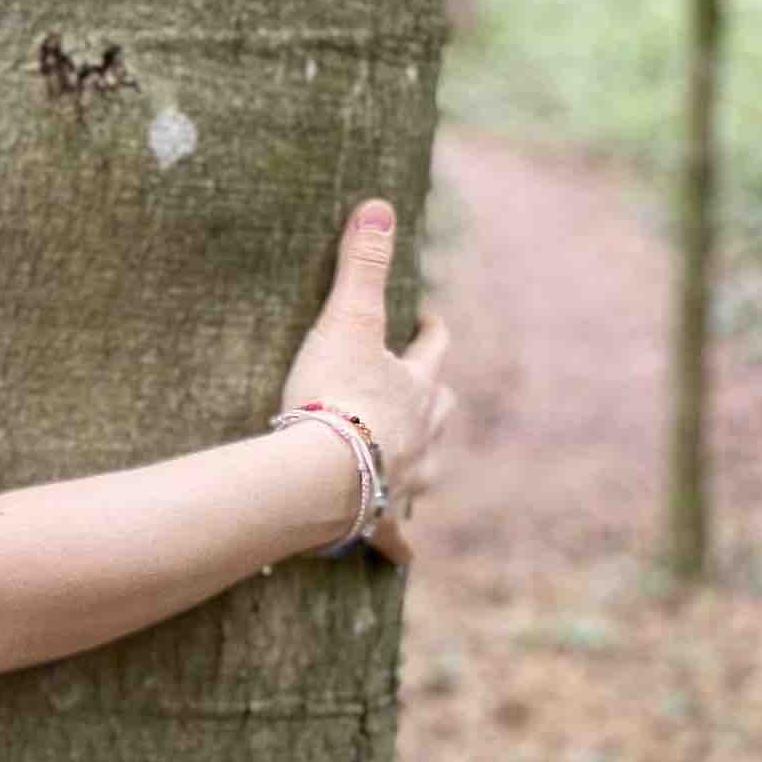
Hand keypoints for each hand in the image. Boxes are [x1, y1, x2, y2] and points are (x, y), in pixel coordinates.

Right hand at [278, 199, 456, 564]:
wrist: (319, 474)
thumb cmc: (332, 396)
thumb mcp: (346, 321)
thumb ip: (361, 265)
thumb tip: (381, 205)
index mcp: (416, 386)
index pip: (433, 349)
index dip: (431, 330)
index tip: (429, 318)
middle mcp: (423, 433)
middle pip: (442, 410)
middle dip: (435, 398)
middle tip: (424, 388)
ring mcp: (406, 477)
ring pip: (427, 469)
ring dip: (422, 462)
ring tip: (413, 462)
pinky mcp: (378, 517)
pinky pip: (395, 534)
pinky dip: (399, 542)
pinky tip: (403, 556)